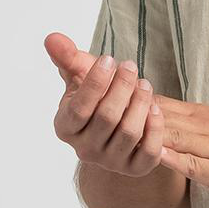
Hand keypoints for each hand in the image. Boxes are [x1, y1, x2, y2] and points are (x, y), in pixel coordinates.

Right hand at [46, 32, 166, 177]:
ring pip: (129, 133)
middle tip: (130, 66)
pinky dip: (154, 128)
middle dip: (122, 87)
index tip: (109, 59)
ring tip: (145, 83)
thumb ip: (67, 57)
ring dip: (140, 103)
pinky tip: (156, 108)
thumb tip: (52, 38)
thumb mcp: (80, 75)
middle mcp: (85, 150)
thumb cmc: (97, 95)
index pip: (79, 108)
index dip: (95, 82)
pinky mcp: (135, 169)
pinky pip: (148, 152)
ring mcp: (110, 162)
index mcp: (66, 127)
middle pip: (107, 118)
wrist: (118, 123)